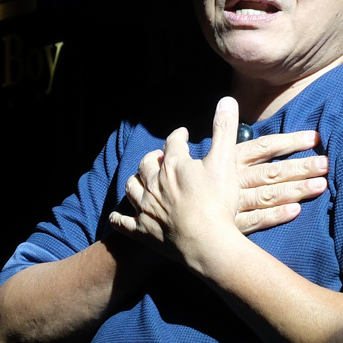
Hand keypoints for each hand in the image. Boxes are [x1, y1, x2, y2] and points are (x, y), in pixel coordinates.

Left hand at [108, 97, 299, 275]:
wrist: (208, 242)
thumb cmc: (218, 202)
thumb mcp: (224, 160)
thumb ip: (224, 129)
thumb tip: (227, 100)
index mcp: (173, 164)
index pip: (173, 142)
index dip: (178, 136)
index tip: (182, 134)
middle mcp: (154, 183)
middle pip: (147, 164)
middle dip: (153, 158)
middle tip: (160, 157)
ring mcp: (146, 208)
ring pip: (132, 188)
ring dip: (135, 182)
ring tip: (141, 180)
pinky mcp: (143, 231)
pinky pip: (124, 223)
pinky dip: (119, 219)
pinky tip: (116, 216)